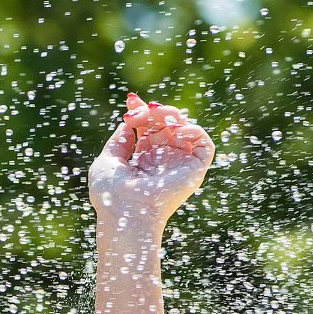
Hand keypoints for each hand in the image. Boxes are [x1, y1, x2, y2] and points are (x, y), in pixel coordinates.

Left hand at [88, 92, 212, 231]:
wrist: (125, 212)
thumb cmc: (111, 194)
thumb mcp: (108, 161)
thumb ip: (120, 141)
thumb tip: (130, 123)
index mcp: (143, 161)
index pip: (148, 130)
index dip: (142, 112)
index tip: (131, 100)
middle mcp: (162, 162)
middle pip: (165, 125)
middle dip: (154, 111)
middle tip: (143, 110)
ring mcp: (178, 165)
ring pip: (185, 129)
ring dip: (172, 115)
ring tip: (157, 115)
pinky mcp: (194, 171)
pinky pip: (204, 145)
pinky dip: (195, 130)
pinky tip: (177, 129)